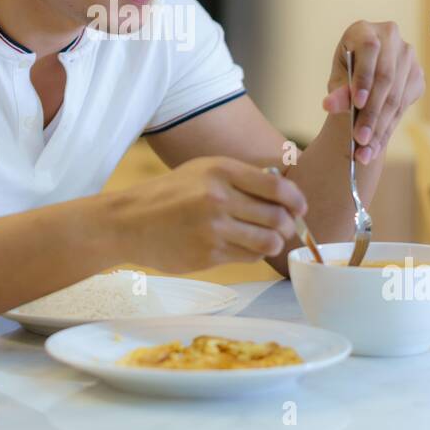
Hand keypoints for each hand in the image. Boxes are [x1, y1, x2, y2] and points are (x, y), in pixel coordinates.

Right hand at [118, 157, 306, 272]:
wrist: (129, 221)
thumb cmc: (170, 195)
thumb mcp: (203, 170)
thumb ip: (241, 178)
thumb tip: (285, 192)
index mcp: (221, 171)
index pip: (277, 188)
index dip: (297, 200)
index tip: (300, 208)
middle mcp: (219, 198)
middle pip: (278, 218)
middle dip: (288, 226)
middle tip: (285, 228)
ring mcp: (213, 229)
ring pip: (268, 242)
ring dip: (274, 243)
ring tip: (267, 240)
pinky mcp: (208, 254)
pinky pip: (248, 258)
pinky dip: (252, 254)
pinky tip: (241, 247)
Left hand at [321, 20, 424, 163]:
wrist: (365, 76)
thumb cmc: (346, 72)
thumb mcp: (337, 78)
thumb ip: (337, 91)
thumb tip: (330, 105)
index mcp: (365, 29)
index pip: (370, 49)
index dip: (364, 76)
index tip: (356, 103)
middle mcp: (392, 38)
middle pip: (385, 78)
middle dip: (371, 112)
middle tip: (359, 139)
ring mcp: (409, 56)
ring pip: (396, 96)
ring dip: (380, 127)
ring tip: (364, 150)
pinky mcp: (417, 76)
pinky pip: (404, 106)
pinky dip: (388, 128)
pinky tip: (375, 147)